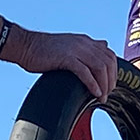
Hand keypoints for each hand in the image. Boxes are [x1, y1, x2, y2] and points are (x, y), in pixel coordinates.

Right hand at [3, 27, 117, 101]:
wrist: (25, 45)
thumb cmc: (43, 50)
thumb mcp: (69, 45)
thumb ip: (85, 49)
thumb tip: (102, 46)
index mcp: (85, 41)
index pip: (110, 55)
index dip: (114, 72)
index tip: (110, 85)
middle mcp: (84, 43)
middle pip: (108, 62)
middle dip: (111, 81)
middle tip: (107, 94)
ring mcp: (75, 49)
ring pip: (100, 67)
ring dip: (104, 84)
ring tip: (102, 97)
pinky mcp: (66, 57)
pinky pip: (85, 72)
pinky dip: (92, 84)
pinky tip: (95, 93)